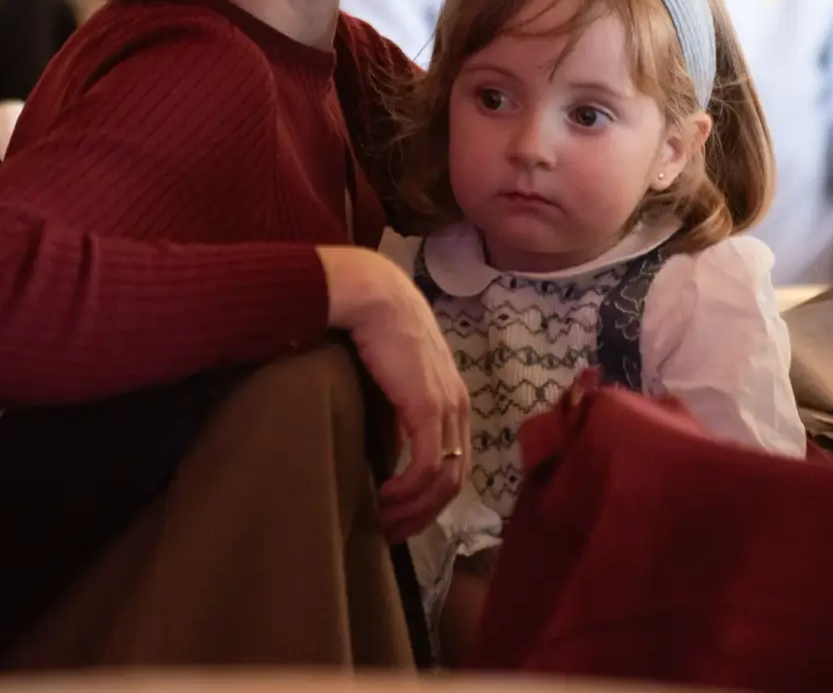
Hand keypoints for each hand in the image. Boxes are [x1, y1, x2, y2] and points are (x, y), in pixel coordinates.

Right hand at [318, 246, 469, 540]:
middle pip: (454, 480)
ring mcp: (446, 408)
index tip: (401, 516)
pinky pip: (426, 466)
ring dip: (414, 510)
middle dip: (424, 514)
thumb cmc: (375, 333)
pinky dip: (407, 492)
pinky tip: (383, 499)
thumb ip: (397, 415)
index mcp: (454, 400)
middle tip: (392, 533)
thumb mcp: (392, 383)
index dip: (431, 498)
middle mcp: (459, 407)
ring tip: (384, 524)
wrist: (374, 298)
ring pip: (443, 480)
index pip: (454, 463)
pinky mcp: (427, 408)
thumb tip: (386, 452)